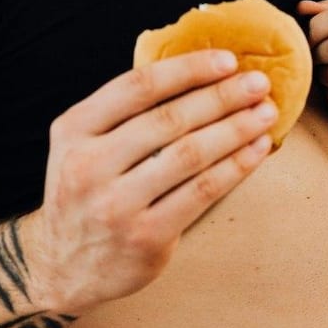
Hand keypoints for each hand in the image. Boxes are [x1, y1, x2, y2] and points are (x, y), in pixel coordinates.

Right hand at [27, 50, 277, 312]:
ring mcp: (118, 204)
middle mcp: (90, 165)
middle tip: (258, 83)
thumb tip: (196, 76)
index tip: (227, 60)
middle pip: (170, 119)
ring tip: (264, 113)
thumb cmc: (85, 196)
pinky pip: (202, 192)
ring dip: (235, 129)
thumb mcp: (81, 147)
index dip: (187, 69)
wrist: (62, 267)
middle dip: (221, 96)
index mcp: (73, 130)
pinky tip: (256, 150)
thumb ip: (122, 116)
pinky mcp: (146, 236)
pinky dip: (235, 167)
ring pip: (191, 155)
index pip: (137, 87)